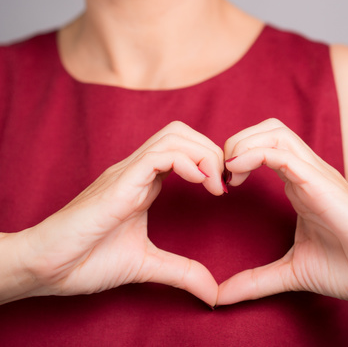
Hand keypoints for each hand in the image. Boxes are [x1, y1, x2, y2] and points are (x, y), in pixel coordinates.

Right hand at [19, 122, 223, 305]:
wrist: (46, 267)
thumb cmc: (86, 261)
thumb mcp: (147, 264)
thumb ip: (182, 272)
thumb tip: (213, 292)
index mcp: (144, 183)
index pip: (183, 150)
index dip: (209, 162)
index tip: (224, 190)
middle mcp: (136, 170)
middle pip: (182, 133)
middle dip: (212, 150)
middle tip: (224, 183)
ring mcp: (127, 172)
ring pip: (174, 136)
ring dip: (204, 154)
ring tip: (215, 185)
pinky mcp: (119, 182)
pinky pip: (159, 155)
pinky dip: (188, 162)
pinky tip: (199, 183)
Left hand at [218, 119, 347, 304]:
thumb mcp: (291, 271)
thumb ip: (256, 280)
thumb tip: (221, 296)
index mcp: (301, 185)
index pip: (265, 147)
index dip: (237, 157)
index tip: (222, 187)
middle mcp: (308, 173)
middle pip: (268, 129)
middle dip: (237, 141)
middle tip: (223, 175)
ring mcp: (316, 175)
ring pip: (274, 132)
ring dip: (242, 144)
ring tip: (229, 173)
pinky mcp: (322, 184)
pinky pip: (283, 154)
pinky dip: (254, 155)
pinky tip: (237, 174)